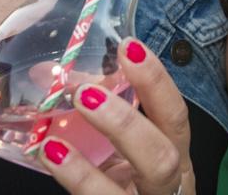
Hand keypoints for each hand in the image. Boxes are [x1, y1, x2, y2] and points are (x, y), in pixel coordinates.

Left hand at [39, 38, 193, 194]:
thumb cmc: (130, 185)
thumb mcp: (125, 152)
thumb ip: (101, 115)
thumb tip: (53, 73)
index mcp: (175, 157)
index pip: (174, 115)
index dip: (156, 82)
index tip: (129, 47)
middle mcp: (167, 188)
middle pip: (162, 159)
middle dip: (126, 126)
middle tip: (85, 95)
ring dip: (88, 175)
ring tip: (53, 144)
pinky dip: (78, 186)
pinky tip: (52, 161)